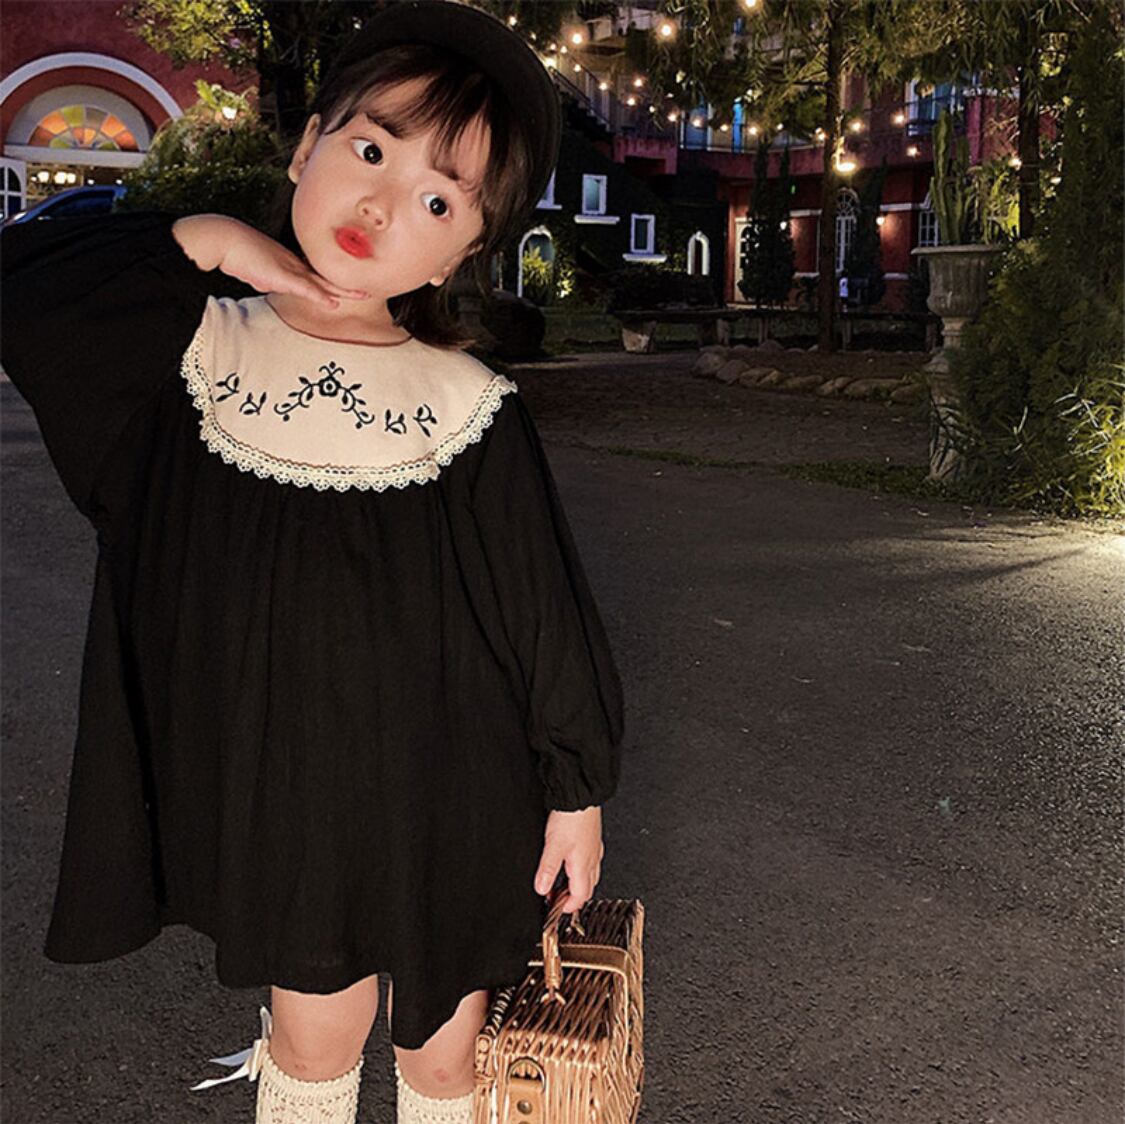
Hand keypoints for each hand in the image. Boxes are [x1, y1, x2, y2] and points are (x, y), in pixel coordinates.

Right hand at [172, 214, 367, 308]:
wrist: (224, 239)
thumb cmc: (238, 253)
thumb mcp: (259, 269)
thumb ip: (268, 278)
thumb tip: (268, 284)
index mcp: (292, 263)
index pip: (319, 273)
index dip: (337, 280)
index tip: (353, 284)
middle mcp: (295, 264)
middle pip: (328, 276)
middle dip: (349, 283)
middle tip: (370, 287)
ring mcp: (290, 268)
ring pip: (323, 281)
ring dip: (344, 290)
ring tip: (364, 294)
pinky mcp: (281, 275)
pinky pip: (305, 287)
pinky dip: (320, 295)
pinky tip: (333, 302)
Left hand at [533, 806, 604, 912]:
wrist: (581, 797)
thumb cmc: (571, 818)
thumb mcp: (553, 846)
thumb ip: (547, 870)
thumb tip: (542, 889)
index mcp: (583, 866)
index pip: (580, 896)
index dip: (569, 906)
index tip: (557, 908)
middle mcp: (592, 860)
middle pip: (587, 888)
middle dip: (573, 897)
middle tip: (557, 897)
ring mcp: (594, 849)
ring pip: (591, 875)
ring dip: (578, 883)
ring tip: (562, 882)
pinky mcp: (593, 838)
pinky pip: (591, 860)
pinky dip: (581, 868)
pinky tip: (572, 860)